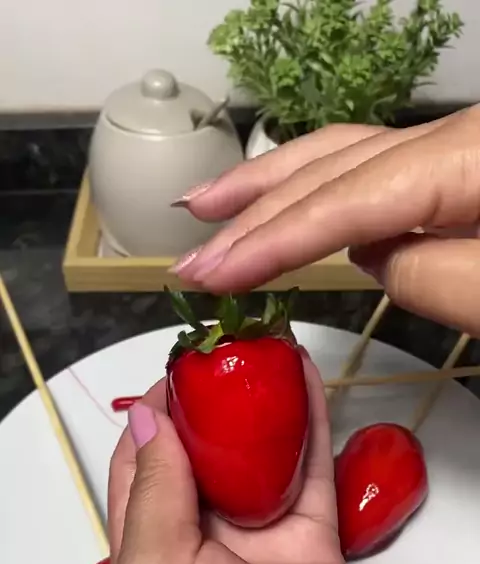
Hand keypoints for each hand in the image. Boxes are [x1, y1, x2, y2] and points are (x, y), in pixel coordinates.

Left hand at [108, 356, 451, 563]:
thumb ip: (154, 490)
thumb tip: (145, 419)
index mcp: (144, 559)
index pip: (138, 471)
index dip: (152, 418)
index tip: (176, 368)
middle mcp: (197, 551)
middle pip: (199, 460)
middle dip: (210, 407)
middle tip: (227, 354)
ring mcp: (257, 549)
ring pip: (256, 464)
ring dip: (260, 412)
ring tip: (267, 355)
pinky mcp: (311, 550)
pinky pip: (308, 479)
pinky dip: (309, 433)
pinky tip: (308, 387)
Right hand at [173, 107, 479, 334]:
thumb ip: (434, 278)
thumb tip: (374, 258)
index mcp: (470, 160)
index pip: (345, 201)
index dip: (272, 240)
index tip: (213, 277)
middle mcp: (454, 140)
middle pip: (332, 170)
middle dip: (253, 216)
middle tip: (192, 260)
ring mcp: (456, 151)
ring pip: (345, 156)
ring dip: (270, 185)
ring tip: (208, 204)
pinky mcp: (459, 170)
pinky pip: (374, 170)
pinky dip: (319, 186)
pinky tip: (290, 204)